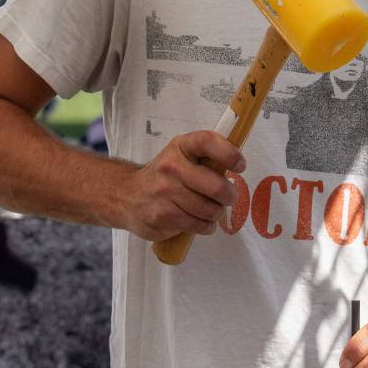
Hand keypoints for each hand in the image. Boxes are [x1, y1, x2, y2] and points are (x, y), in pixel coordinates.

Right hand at [114, 131, 245, 240]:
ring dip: (217, 213)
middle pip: (216, 186)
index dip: (229, 154)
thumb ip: (207, 157)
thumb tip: (238, 164)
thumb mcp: (182, 155)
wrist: (127, 195)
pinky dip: (206, 226)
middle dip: (230, 196)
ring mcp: (164, 193)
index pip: (207, 141)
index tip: (240, 165)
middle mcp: (171, 167)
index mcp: (180, 146)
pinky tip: (200, 220)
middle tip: (228, 197)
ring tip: (211, 210)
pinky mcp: (162, 216)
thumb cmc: (166, 175)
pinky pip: (199, 225)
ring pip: (210, 210)